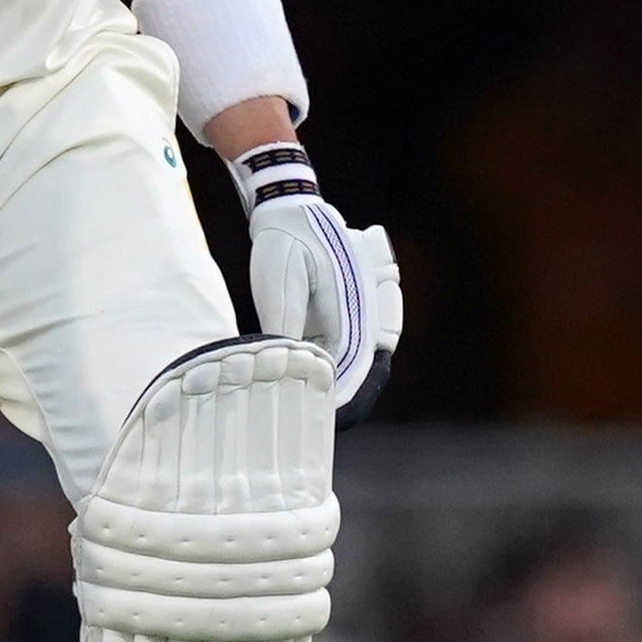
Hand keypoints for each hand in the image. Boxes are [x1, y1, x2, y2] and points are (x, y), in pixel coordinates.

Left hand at [231, 143, 402, 422]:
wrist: (292, 209)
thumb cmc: (286, 240)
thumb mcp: (279, 278)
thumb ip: (284, 322)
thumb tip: (284, 363)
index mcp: (352, 311)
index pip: (351, 371)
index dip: (338, 403)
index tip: (318, 425)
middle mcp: (362, 318)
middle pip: (360, 376)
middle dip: (340, 405)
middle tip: (309, 432)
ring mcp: (354, 318)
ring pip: (352, 368)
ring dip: (333, 391)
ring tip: (304, 418)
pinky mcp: (341, 317)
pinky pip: (340, 354)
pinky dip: (325, 374)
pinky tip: (302, 389)